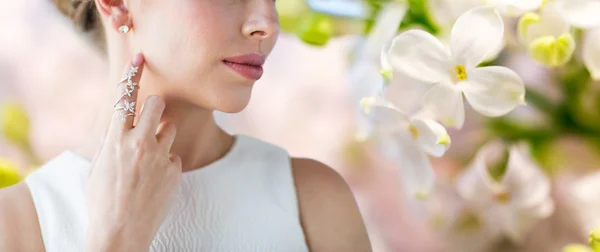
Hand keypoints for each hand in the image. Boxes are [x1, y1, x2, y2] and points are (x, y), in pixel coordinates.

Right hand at [84, 53, 181, 251]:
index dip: (134, 74)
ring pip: (170, 128)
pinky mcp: (175, 170)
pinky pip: (174, 155)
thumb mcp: (98, 165)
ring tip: (147, 160)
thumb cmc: (102, 198)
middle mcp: (140, 143)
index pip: (126, 97)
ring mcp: (160, 156)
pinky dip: (167, 162)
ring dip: (162, 137)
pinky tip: (155, 180)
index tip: (140, 57)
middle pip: (157, 104)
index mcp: (116, 139)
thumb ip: (110, 139)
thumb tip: (119, 121)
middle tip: (151, 118)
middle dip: (155, 107)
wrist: (121, 231)